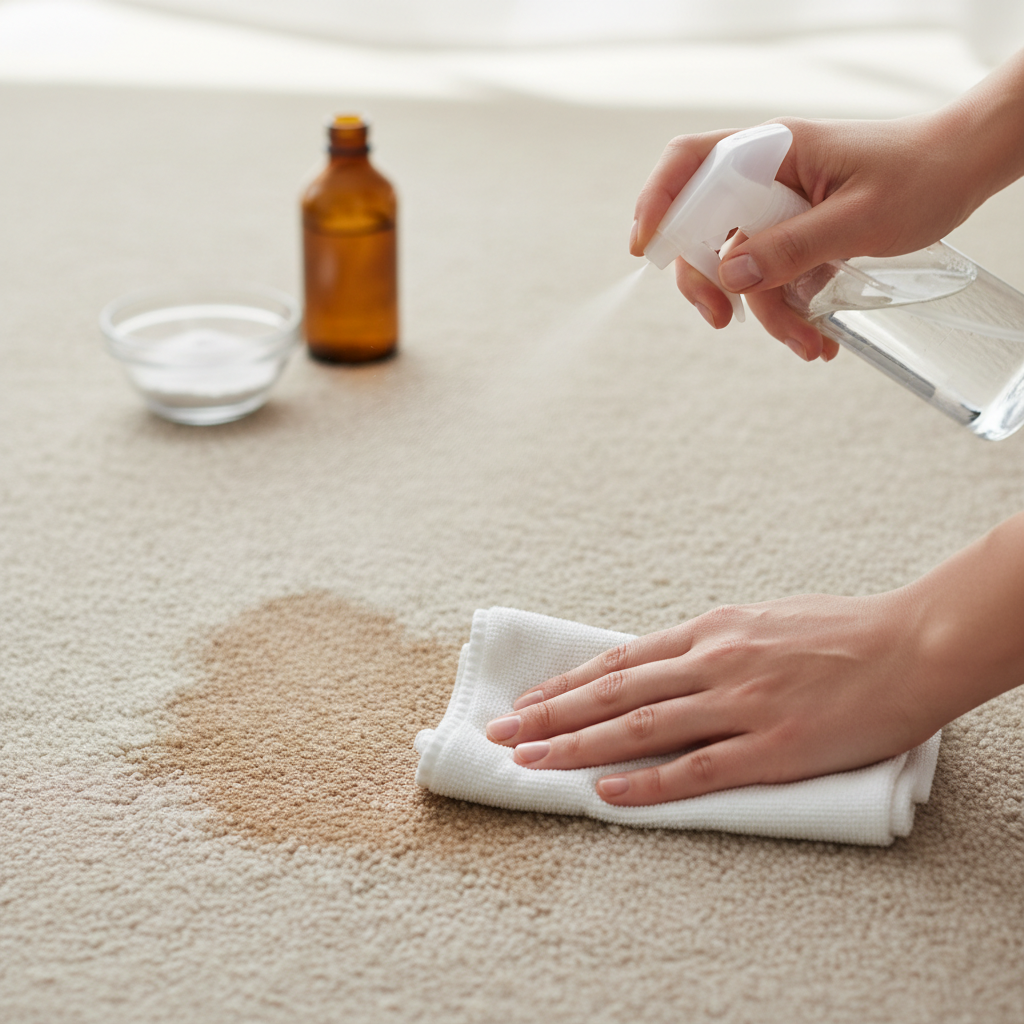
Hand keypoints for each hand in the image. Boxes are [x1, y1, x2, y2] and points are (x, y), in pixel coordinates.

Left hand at [485, 591, 947, 804]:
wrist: (912, 644)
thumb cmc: (842, 631)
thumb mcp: (763, 619)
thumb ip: (713, 643)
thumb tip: (669, 664)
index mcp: (712, 630)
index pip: (621, 659)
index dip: (569, 681)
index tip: (530, 699)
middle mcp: (714, 662)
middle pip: (614, 691)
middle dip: (551, 713)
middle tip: (503, 731)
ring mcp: (741, 705)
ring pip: (640, 728)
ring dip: (578, 746)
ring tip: (531, 761)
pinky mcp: (772, 748)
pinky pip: (695, 770)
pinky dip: (646, 783)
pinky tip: (606, 793)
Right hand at [629, 99, 1017, 360]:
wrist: (963, 172)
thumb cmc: (920, 176)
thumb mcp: (858, 219)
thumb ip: (791, 247)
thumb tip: (729, 275)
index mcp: (772, 151)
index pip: (690, 163)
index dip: (657, 202)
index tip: (647, 249)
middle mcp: (766, 177)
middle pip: (704, 229)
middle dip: (710, 283)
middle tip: (722, 321)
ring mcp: (779, 207)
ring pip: (743, 267)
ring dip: (769, 314)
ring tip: (811, 346)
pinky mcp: (795, 234)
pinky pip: (774, 277)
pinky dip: (791, 311)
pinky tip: (817, 336)